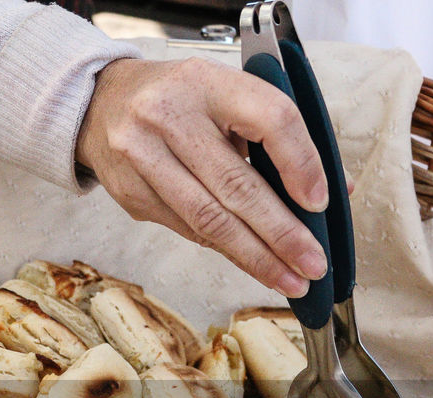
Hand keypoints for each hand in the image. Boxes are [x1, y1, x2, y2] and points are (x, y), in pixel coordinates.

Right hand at [76, 57, 328, 298]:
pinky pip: (187, 229)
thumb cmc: (180, 99)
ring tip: (288, 278)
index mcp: (207, 83)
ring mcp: (143, 157)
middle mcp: (169, 116)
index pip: (270, 120)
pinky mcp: (131, 193)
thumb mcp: (227, 94)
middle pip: (237, 186)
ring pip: (209, 220)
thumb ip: (277, 134)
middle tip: (312, 264)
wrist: (102, 103)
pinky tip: (250, 261)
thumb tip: (330, 192)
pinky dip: (224, 248)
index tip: (319, 203)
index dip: (302, 164)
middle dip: (281, 234)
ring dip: (254, 256)